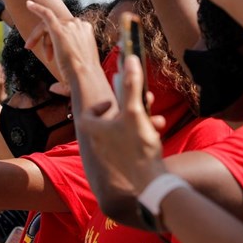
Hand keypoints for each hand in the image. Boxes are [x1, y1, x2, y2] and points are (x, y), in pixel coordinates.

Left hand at [25, 0, 100, 86]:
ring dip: (38, 36)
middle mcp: (79, 25)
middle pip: (56, 25)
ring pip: (47, 25)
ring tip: (29, 47)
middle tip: (30, 48)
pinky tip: (28, 5)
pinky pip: (46, 14)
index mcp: (86, 30)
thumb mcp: (77, 72)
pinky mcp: (58, 29)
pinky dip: (36, 8)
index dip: (53, 42)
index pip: (65, 29)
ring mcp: (69, 25)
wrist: (85, 77)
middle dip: (44, 39)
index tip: (47, 56)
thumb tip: (53, 88)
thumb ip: (66, 78)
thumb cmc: (83, 79)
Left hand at [79, 54, 167, 226]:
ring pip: (121, 132)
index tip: (113, 102)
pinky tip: (156, 134)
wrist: (150, 183)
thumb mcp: (135, 111)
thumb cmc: (137, 147)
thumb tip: (130, 59)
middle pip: (107, 122)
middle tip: (139, 105)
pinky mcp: (122, 165)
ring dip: (137, 121)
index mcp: (93, 131)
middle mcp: (97, 144)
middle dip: (126, 110)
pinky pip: (128, 145)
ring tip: (154, 118)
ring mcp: (109, 156)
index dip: (99, 105)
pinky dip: (140, 137)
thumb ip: (131, 85)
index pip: (86, 114)